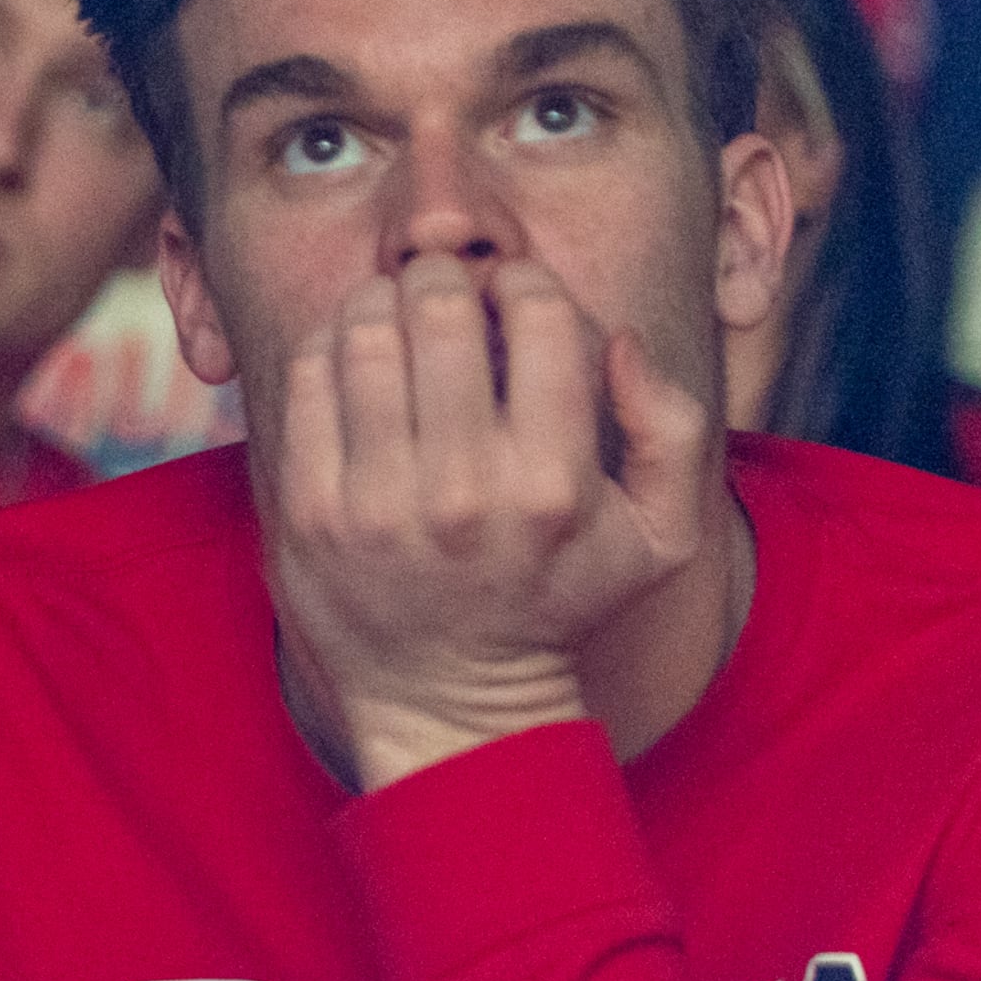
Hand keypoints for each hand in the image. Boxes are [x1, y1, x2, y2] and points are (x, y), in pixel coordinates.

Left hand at [255, 254, 708, 787]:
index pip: (536, 310)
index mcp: (552, 483)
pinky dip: (330, 346)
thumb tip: (617, 339)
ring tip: (396, 317)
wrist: (450, 700)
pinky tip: (354, 360)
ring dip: (381, 302)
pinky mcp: (310, 513)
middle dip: (444, 280)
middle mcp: (462, 491)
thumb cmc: (557, 601)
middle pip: (439, 307)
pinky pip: (307, 378)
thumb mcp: (660, 536)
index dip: (524, 281)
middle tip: (444, 295)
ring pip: (364, 331)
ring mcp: (375, 504)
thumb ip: (673, 428)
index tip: (510, 300)